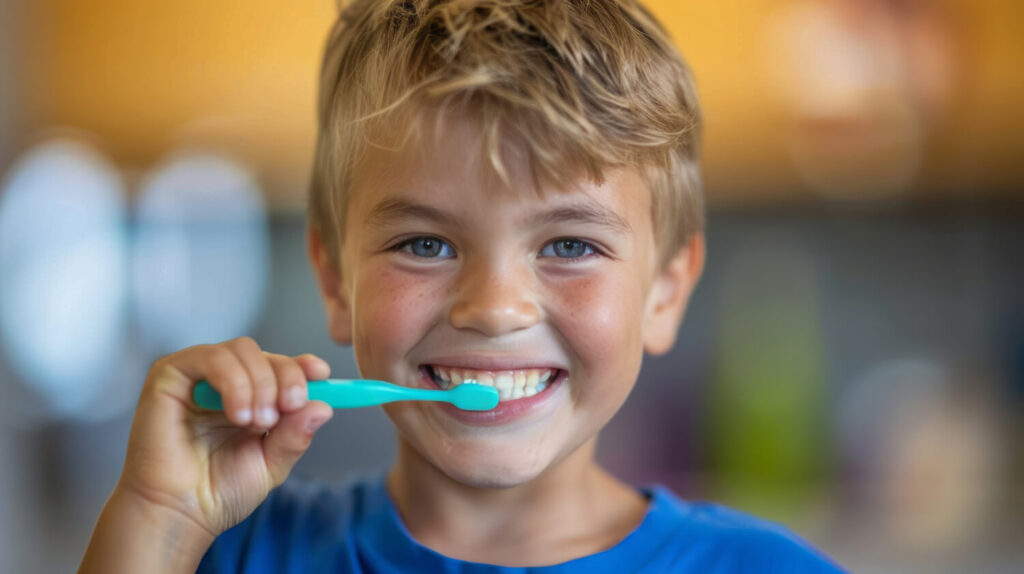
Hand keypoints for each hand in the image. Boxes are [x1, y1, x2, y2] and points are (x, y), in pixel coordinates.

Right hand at [116, 337, 333, 536]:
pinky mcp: (170, 375)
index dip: (302, 365)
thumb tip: (324, 407)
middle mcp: (224, 382)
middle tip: (289, 409)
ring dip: (260, 384)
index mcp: (250, 397)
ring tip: (257, 422)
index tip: (321, 375)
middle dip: (286, 378)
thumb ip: (296, 435)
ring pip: (242, 350)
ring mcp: (197, 375)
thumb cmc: (217, 492)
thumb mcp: (272, 463)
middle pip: (266, 354)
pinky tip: (237, 415)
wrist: (179, 514)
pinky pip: (210, 358)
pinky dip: (234, 382)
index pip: (280, 365)